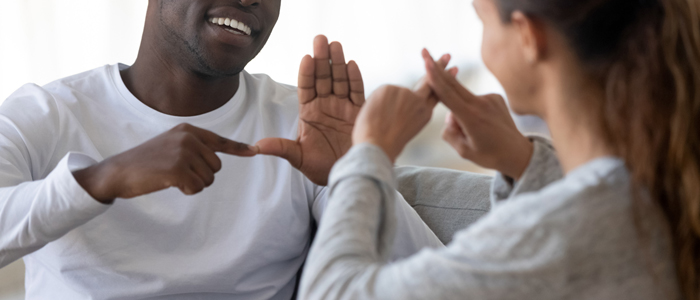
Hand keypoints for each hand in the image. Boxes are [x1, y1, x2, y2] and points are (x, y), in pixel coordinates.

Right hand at [72, 123, 257, 203]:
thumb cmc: (146, 162)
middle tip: (178, 173)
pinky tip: (169, 184)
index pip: (220, 141)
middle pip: (216, 167)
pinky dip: (186, 191)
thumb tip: (216, 160)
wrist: (118, 171)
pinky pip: (197, 188)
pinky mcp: (177, 169)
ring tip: (171, 177)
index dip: (238, 148)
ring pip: (208, 179)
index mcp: (188, 130)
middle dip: (202, 176)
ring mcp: (183, 152)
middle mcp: (188, 138)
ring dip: (193, 185)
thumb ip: (194, 148)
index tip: (254, 151)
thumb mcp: (171, 145)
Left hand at [255, 35, 363, 185]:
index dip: (306, 73)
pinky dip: (355, 79)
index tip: (306, 58)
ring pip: (340, 80)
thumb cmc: (321, 168)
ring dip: (338, 63)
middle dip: (322, 59)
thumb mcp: (298, 158)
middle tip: (320, 40)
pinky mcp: (359, 113)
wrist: (348, 176)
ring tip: (335, 45)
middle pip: (323, 78)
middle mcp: (326, 105)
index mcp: (309, 112)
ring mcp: (343, 107)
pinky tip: (351, 65)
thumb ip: (281, 148)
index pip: (306, 87)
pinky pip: (357, 92)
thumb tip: (256, 147)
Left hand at [353, 55, 455, 161]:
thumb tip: (401, 100)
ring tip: (380, 120)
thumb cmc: (386, 145)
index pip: (436, 93)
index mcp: (425, 114)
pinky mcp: (390, 88)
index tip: (452, 69)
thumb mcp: (406, 129)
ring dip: (385, 104)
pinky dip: (375, 102)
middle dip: (438, 67)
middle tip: (447, 55)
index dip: (443, 81)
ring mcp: (405, 93)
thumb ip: (408, 112)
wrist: (377, 147)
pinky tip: (375, 114)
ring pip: (393, 93)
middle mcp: (419, 101)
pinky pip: (381, 93)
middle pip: (429, 81)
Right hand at [422, 49, 532, 179]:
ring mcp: (490, 99)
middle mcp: (481, 104)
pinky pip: (474, 101)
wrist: (518, 154)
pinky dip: (471, 109)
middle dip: (437, 68)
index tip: (426, 63)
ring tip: (473, 132)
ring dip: (458, 108)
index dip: (435, 78)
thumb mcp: (463, 151)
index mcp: (471, 118)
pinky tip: (483, 125)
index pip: (448, 94)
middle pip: (452, 83)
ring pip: (462, 97)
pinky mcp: (496, 98)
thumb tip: (449, 116)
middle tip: (424, 52)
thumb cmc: (489, 155)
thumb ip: (449, 132)